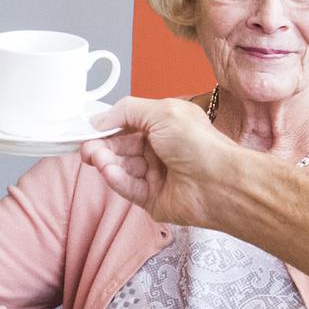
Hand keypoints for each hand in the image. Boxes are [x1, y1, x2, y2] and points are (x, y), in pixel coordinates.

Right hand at [77, 96, 235, 226]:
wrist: (221, 183)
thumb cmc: (201, 145)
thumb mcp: (161, 111)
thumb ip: (126, 110)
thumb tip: (99, 118)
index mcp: (164, 127)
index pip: (126, 125)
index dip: (106, 127)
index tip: (87, 129)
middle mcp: (159, 150)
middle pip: (119, 147)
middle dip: (101, 146)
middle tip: (87, 146)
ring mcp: (155, 175)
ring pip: (120, 167)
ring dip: (106, 162)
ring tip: (97, 158)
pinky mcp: (152, 198)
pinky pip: (127, 187)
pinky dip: (116, 179)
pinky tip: (109, 171)